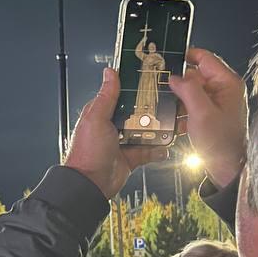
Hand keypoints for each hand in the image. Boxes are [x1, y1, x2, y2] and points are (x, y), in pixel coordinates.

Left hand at [65, 68, 168, 198]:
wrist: (91, 184)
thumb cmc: (87, 152)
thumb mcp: (96, 118)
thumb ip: (106, 96)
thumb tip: (110, 73)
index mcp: (103, 113)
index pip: (122, 95)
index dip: (137, 88)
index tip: (153, 81)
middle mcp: (114, 126)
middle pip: (138, 112)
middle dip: (153, 110)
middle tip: (168, 104)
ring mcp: (123, 142)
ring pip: (147, 131)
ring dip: (158, 129)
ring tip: (170, 124)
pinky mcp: (132, 157)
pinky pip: (149, 150)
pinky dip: (158, 149)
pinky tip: (165, 146)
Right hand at [169, 48, 247, 187]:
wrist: (227, 170)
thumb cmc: (221, 144)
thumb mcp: (201, 113)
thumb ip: (188, 89)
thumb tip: (175, 76)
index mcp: (227, 83)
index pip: (204, 58)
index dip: (185, 56)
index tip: (167, 58)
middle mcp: (224, 90)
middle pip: (195, 75)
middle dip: (178, 83)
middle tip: (161, 87)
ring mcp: (218, 103)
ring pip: (192, 92)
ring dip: (179, 100)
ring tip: (168, 108)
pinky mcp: (211, 115)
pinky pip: (193, 106)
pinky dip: (183, 111)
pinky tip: (176, 122)